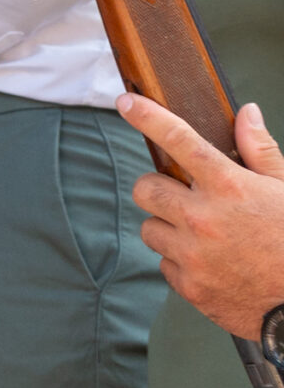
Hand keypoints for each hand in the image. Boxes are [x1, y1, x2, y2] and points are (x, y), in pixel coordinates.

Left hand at [120, 96, 283, 337]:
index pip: (180, 140)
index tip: (126, 102)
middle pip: (144, 188)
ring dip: (169, 228)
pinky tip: (212, 263)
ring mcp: (192, 253)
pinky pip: (164, 263)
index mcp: (230, 187)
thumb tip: (247, 114)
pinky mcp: (188, 284)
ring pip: (150, 228)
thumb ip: (260, 151)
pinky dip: (181, 262)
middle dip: (159, 189)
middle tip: (183, 197)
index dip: (148, 117)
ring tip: (205, 236)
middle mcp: (203, 217)